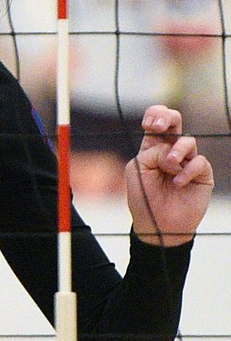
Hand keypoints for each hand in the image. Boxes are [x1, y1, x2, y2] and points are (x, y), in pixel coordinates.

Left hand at [126, 104, 213, 246]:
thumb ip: (152, 153)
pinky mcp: (201, 175)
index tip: (149, 125)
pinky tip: (178, 182)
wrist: (158, 225)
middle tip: (159, 127)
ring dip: (177, 150)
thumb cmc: (144, 197)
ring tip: (170, 165)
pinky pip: (199, 162)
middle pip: (175, 121)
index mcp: (152, 146)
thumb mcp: (138, 169)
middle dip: (168, 117)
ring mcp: (187, 161)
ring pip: (188, 141)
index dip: (154, 114)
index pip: (156, 120)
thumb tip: (172, 153)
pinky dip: (188, 170)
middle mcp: (170, 150)